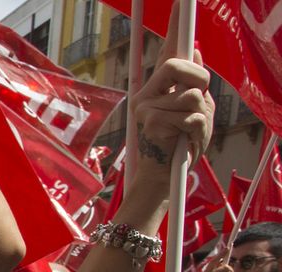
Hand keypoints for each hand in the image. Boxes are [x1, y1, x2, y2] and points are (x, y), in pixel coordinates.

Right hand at [123, 8, 212, 199]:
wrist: (163, 178)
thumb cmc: (180, 146)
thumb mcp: (195, 111)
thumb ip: (194, 84)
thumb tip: (195, 52)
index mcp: (158, 88)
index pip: (168, 51)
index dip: (175, 27)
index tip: (181, 4)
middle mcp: (148, 94)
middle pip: (178, 65)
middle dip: (199, 80)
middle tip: (198, 100)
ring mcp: (146, 108)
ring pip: (192, 95)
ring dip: (202, 116)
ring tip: (191, 132)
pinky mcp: (151, 123)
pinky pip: (191, 116)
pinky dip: (198, 131)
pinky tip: (186, 142)